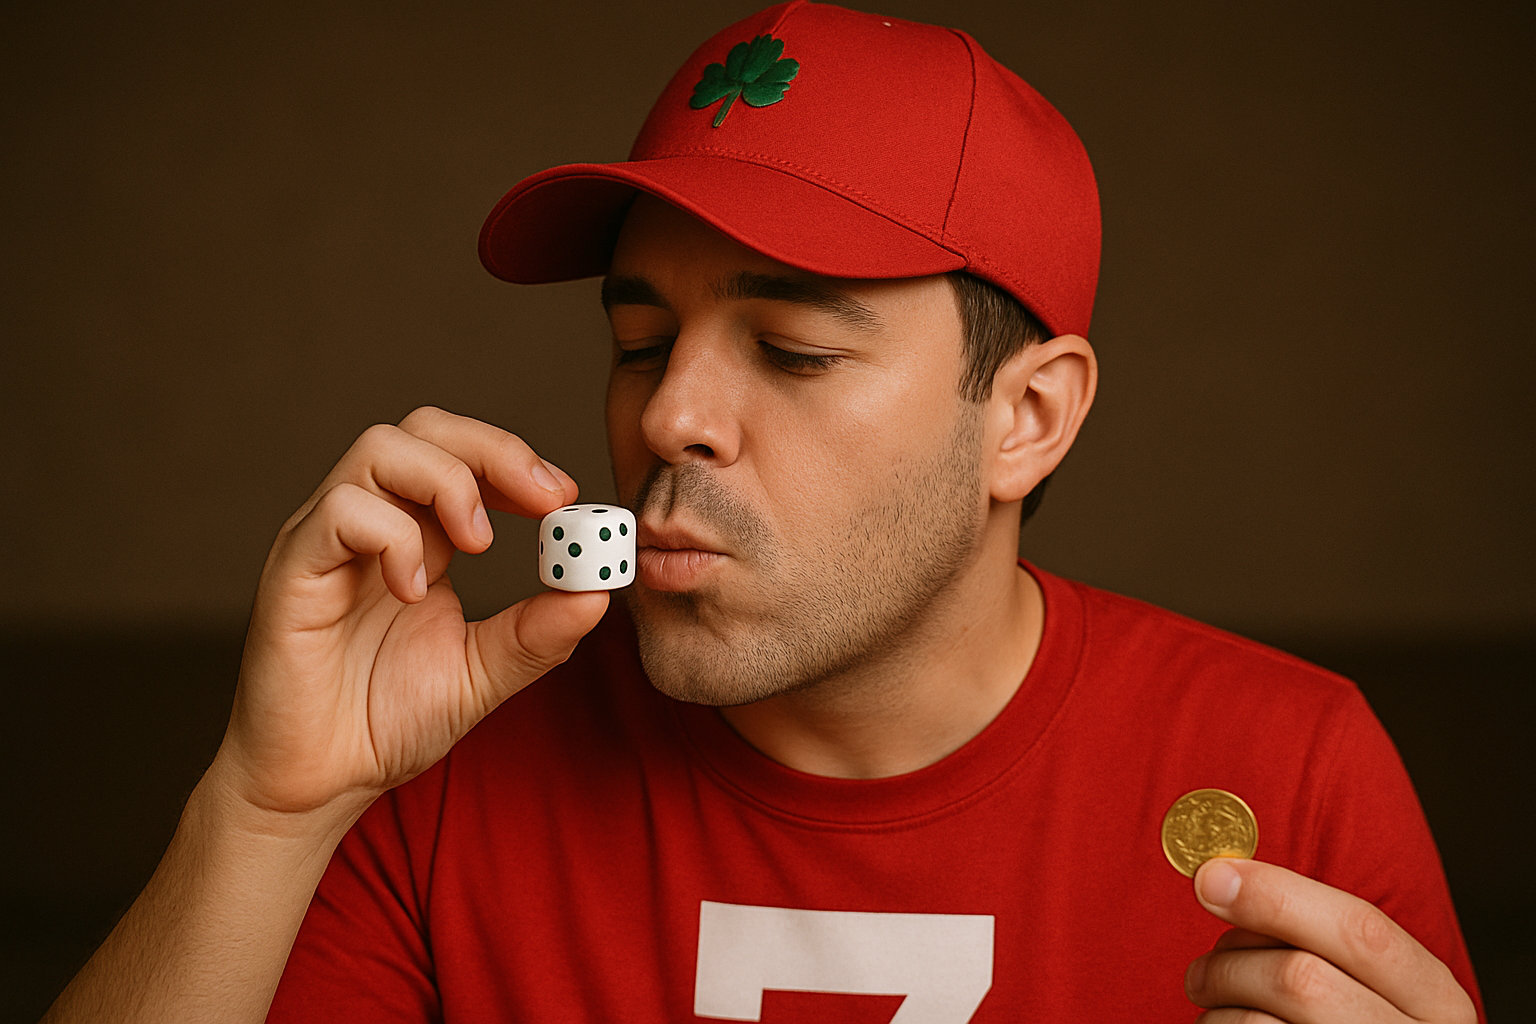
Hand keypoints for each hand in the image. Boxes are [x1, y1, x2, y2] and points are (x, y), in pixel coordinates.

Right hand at [216, 406, 609, 817]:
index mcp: (420, 536)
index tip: (566, 498)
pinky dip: (392, 536)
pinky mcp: (292, 569)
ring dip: (447, 483)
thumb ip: (538, 633)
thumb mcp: (484, 673)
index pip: (463, 455)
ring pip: (379, 449)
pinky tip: (415, 590)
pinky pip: (339, 512)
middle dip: (494, 450)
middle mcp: (370, 523)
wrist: (322, 783)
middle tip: (545, 501)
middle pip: (424, 428)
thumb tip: (598, 591)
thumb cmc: (386, 722)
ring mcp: (327, 540)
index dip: (516, 461)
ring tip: (479, 545)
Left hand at [1185, 858, 1476, 1022]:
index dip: (1276, 895)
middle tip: (1200, 974)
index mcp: (1436, 1000)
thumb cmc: (1349, 1023)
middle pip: (1300, 978)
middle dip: (1230, 964)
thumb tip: (1220, 880)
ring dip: (1217, 1009)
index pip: (1360, 930)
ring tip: (1213, 1011)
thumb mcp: (1367, 985)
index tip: (1211, 878)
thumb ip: (1315, 935)